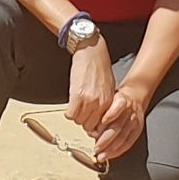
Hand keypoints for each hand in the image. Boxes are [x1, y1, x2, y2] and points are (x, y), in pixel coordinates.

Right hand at [67, 45, 138, 162]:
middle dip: (84, 122)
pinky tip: (70, 106)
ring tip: (77, 107)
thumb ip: (106, 103)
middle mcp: (100, 104)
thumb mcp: (109, 87)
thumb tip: (100, 117)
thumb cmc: (100, 67)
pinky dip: (69, 113)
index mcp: (109, 102)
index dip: (95, 127)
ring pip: (79, 121)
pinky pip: (70, 114)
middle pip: (89, 126)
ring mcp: (88, 101)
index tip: (91, 125)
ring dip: (76, 116)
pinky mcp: (76, 95)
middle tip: (82, 114)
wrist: (92, 52)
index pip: (102, 125)